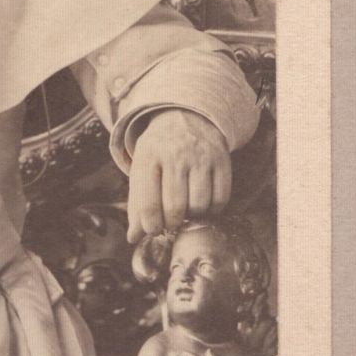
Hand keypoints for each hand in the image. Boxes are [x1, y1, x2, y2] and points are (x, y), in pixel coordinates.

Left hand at [126, 109, 231, 243]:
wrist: (184, 117)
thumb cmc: (158, 152)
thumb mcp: (141, 170)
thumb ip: (136, 204)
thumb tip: (133, 238)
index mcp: (148, 156)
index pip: (148, 204)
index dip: (150, 226)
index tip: (153, 230)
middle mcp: (175, 154)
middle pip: (175, 207)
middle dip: (171, 223)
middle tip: (170, 223)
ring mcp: (201, 156)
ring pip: (200, 205)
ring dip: (192, 216)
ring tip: (185, 211)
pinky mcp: (222, 159)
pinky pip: (221, 197)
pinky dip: (212, 210)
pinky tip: (203, 205)